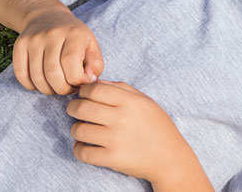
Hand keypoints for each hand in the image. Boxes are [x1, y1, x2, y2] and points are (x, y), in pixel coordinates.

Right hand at [12, 7, 103, 94]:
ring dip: (48, 90)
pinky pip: (21, 74)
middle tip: (68, 89)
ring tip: (57, 87)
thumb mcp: (91, 46)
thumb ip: (95, 65)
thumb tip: (89, 81)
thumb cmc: (74, 37)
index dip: (76, 81)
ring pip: (37, 76)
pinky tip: (42, 83)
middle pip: (52, 73)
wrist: (48, 17)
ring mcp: (34, 39)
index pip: (71, 64)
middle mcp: (52, 34)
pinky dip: (31, 86)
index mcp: (74, 34)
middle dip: (62, 89)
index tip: (81, 84)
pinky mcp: (19, 45)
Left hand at [68, 81, 208, 187]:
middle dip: (73, 107)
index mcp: (131, 102)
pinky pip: (81, 152)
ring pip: (78, 130)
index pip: (96, 89)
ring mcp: (115, 140)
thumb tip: (96, 83)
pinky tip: (85, 145)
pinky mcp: (111, 159)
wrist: (169, 157)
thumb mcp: (145, 101)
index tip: (83, 95)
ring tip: (82, 128)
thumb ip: (122, 88)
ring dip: (76, 128)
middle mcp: (122, 119)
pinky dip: (78, 148)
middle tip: (74, 109)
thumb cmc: (157, 126)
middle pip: (82, 108)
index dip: (84, 91)